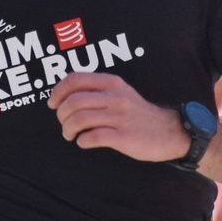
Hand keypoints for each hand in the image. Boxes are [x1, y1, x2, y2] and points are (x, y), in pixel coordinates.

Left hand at [48, 72, 190, 161]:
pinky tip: (84, 142)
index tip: (53, 104)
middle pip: (73, 101)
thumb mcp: (120, 92)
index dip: (57, 92)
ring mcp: (119, 116)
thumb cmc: (138, 114)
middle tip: (64, 123)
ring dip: (68, 129)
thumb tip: (65, 94)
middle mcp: (115, 96)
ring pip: (79, 119)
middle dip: (61, 114)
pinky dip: (82, 140)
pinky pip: (92, 137)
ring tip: (70, 135)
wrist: (169, 131)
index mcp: (112, 82)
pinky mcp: (123, 136)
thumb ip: (97, 90)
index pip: (75, 79)